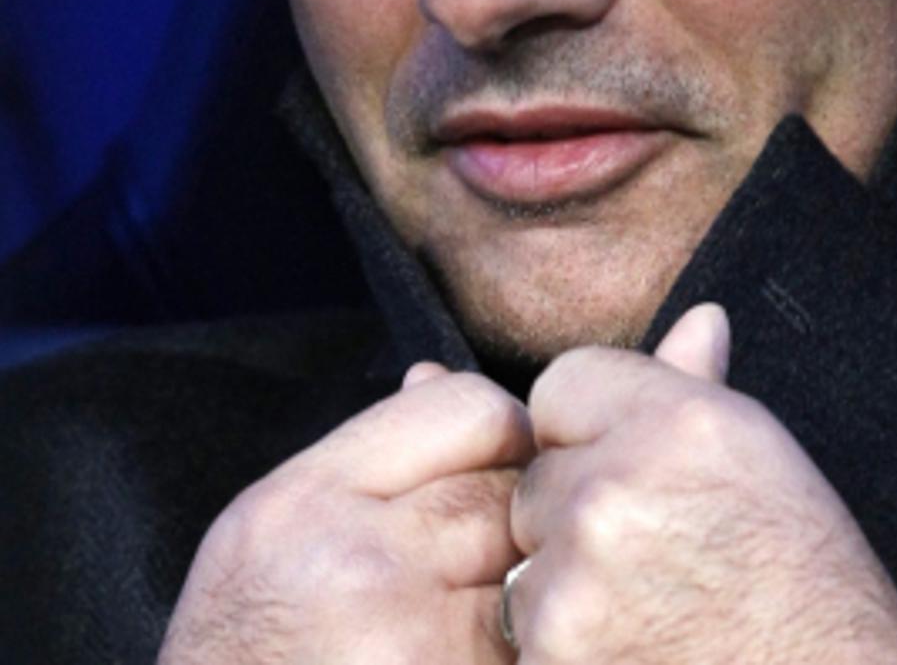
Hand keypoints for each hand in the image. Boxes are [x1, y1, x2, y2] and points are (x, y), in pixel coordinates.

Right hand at [158, 364, 533, 664]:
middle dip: (517, 515)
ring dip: (533, 588)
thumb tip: (439, 375)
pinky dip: (531, 649)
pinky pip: (537, 647)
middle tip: (487, 557)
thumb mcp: (268, 539)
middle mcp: (356, 567)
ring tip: (478, 617)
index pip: (467, 406)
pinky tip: (486, 655)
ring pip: (538, 569)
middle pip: (512, 486)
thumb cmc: (245, 661)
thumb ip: (362, 458)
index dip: (499, 431)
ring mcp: (415, 646)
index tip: (495, 465)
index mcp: (300, 505)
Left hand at [507, 304, 896, 663]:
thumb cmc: (807, 582)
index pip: (561, 383)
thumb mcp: (763, 460)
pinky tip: (632, 647)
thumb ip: (700, 385)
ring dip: (565, 578)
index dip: (594, 430)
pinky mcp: (551, 655)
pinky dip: (560, 643)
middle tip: (658, 553)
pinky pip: (522, 625)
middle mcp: (617, 487)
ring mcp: (577, 578)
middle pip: (537, 471)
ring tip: (651, 606)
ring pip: (524, 551)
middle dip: (576, 508)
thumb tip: (701, 317)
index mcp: (676, 421)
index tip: (639, 473)